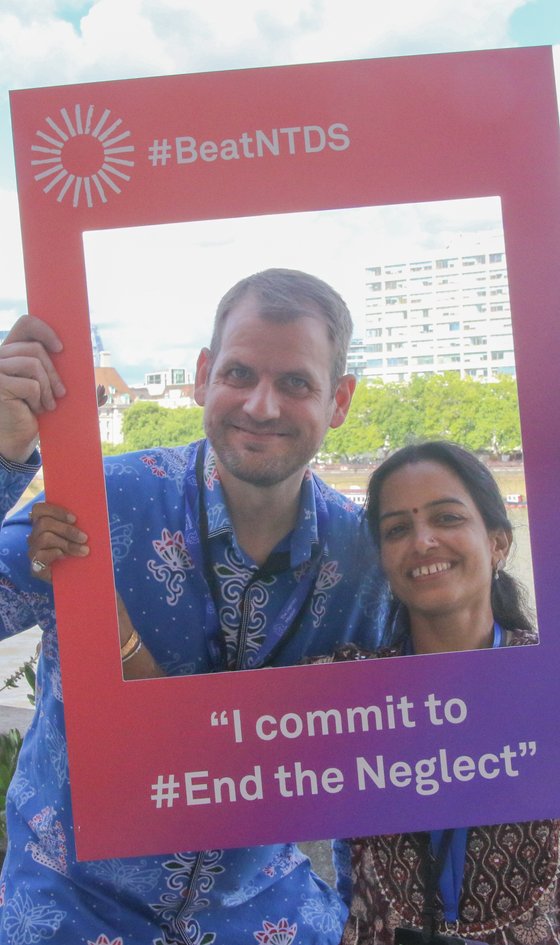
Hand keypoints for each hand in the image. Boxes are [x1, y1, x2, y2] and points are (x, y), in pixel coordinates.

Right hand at [0, 315, 64, 462]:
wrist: (18, 437)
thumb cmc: (35, 412)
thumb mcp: (55, 394)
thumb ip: (74, 387)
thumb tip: (102, 392)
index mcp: (12, 351)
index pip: (26, 324)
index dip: (45, 330)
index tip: (61, 349)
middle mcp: (0, 355)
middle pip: (35, 349)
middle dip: (54, 373)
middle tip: (61, 393)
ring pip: (33, 364)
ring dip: (47, 388)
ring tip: (47, 405)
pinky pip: (30, 384)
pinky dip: (38, 399)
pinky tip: (34, 410)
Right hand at [27, 501, 88, 581]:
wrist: (75, 579)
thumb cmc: (76, 552)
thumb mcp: (77, 537)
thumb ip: (77, 526)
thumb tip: (89, 517)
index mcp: (42, 524)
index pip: (39, 509)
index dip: (56, 511)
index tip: (74, 518)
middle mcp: (34, 536)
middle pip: (44, 523)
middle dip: (67, 530)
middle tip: (85, 538)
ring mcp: (33, 552)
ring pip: (44, 538)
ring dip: (67, 544)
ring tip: (83, 550)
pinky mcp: (35, 567)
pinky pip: (41, 556)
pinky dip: (55, 554)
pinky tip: (66, 557)